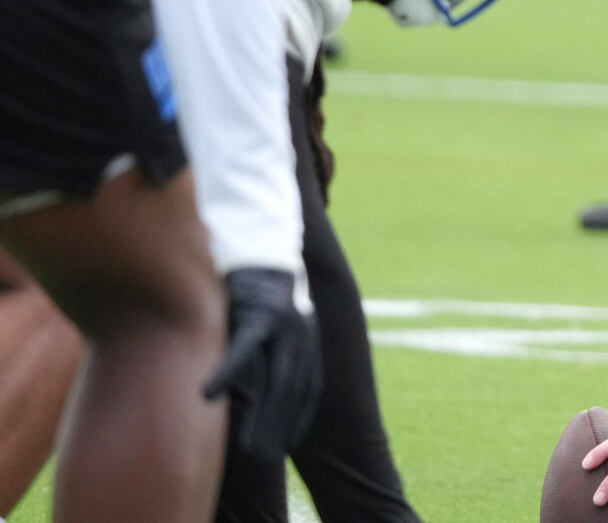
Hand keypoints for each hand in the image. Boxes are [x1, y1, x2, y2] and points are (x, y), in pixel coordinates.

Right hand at [202, 267, 321, 460]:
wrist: (253, 244)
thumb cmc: (254, 290)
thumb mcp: (269, 325)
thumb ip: (265, 355)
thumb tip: (249, 390)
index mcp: (306, 338)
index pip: (308, 387)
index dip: (298, 417)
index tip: (285, 443)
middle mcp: (301, 333)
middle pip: (294, 388)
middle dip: (281, 424)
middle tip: (265, 455)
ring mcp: (282, 322)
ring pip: (276, 377)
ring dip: (263, 413)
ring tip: (249, 446)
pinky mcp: (254, 311)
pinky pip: (240, 349)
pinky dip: (225, 373)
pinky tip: (207, 395)